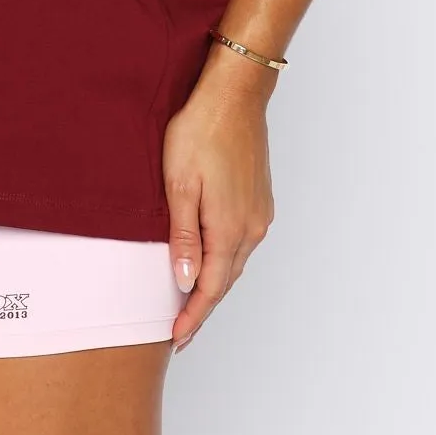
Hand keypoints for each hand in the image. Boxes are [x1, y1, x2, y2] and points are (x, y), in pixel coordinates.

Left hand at [163, 68, 274, 350]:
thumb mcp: (178, 183)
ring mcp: (259, 214)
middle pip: (224, 280)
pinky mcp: (260, 201)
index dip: (192, 316)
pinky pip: (241, 243)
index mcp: (229, 228)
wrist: (233, 96)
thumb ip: (183, 236)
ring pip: (234, 262)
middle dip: (201, 307)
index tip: (175, 338)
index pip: (209, 288)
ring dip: (213, 283)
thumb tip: (184, 281)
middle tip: (179, 330)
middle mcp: (251, 228)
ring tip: (189, 301)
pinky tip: (209, 261)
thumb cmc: (200, 132)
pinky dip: (224, 260)